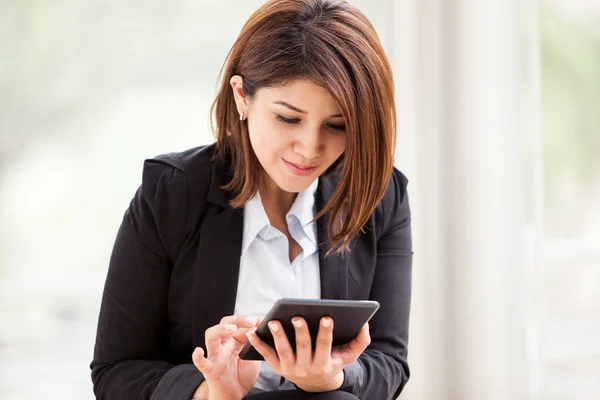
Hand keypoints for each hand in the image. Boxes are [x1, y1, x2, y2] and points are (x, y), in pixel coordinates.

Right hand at [192, 315, 262, 399]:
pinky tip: (199, 351)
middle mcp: (223, 345)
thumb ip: (256, 344)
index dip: (251, 322)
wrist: (234, 395)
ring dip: (220, 329)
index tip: (263, 320)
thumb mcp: (253, 357)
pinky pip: (201, 363)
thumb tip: (264, 329)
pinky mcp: (209, 370)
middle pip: (224, 324)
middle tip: (251, 321)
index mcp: (234, 341)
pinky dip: (198, 357)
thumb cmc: (242, 375)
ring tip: (231, 328)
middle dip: (237, 320)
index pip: (240, 326)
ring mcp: (215, 356)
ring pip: (211, 336)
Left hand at [246, 317, 369, 392]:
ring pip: (283, 351)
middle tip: (297, 316)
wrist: (317, 383)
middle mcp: (306, 367)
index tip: (327, 317)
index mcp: (324, 362)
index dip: (326, 332)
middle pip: (302, 347)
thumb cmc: (333, 361)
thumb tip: (365, 324)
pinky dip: (258, 344)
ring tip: (273, 321)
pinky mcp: (277, 367)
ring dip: (277, 336)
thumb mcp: (348, 355)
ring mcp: (290, 368)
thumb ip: (360, 341)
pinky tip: (252, 332)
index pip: (324, 345)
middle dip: (300, 331)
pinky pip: (267, 355)